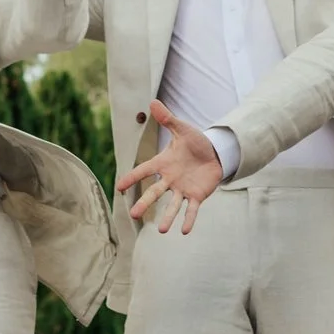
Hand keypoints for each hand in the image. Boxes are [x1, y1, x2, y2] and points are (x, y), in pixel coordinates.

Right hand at [112, 100, 224, 233]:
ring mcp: (183, 189)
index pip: (145, 170)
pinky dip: (189, 219)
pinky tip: (185, 231)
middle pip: (155, 193)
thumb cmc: (195, 142)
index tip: (119, 187)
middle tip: (133, 215)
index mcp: (164, 163)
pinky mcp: (197, 195)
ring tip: (163, 231)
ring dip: (168, 217)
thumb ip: (168, 119)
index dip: (132, 178)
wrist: (215, 153)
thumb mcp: (182, 129)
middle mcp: (170, 179)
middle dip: (145, 203)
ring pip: (173, 205)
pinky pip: (192, 209)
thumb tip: (152, 101)